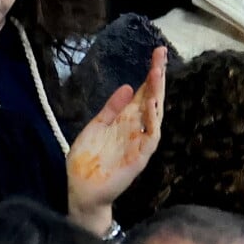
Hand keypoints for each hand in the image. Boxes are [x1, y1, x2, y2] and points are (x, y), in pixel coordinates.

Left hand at [67, 45, 166, 234]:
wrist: (81, 190)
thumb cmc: (88, 160)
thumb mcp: (97, 126)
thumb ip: (112, 108)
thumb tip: (128, 86)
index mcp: (128, 119)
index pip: (144, 92)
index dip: (152, 73)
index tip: (158, 53)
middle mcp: (138, 128)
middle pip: (153, 98)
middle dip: (158, 77)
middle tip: (161, 55)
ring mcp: (140, 142)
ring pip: (155, 115)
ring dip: (157, 95)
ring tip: (157, 74)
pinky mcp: (139, 158)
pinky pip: (150, 138)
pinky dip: (152, 122)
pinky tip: (151, 105)